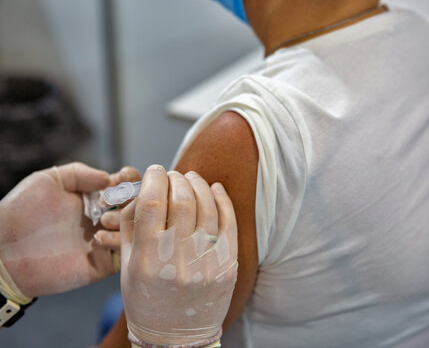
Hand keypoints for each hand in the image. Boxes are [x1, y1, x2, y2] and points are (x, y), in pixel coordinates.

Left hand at [0, 162, 139, 297]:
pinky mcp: (104, 263)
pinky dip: (120, 243)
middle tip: (111, 203)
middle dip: (131, 199)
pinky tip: (97, 240)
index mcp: (94, 197)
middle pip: (138, 203)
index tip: (119, 182)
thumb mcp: (47, 180)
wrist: (4, 252)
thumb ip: (80, 173)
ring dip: (125, 221)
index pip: (127, 183)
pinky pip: (127, 252)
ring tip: (101, 223)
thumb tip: (110, 179)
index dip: (129, 179)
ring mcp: (105, 239)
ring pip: (137, 227)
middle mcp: (103, 216)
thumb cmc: (20, 213)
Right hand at [121, 166, 237, 346]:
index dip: (154, 178)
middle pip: (182, 199)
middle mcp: (178, 258)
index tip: (154, 170)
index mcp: (148, 258)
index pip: (152, 202)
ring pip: (207, 205)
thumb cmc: (147, 300)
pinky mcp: (227, 264)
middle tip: (173, 175)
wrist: (176, 336)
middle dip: (176, 178)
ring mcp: (206, 262)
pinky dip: (222, 199)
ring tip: (191, 178)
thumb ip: (131, 227)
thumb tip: (142, 191)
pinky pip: (229, 222)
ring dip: (198, 184)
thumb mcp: (127, 267)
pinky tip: (214, 189)